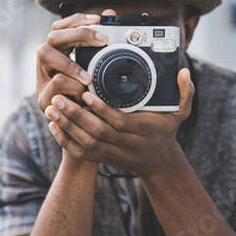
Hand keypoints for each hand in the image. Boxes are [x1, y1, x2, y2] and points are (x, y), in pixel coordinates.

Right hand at [36, 13, 108, 112]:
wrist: (77, 128)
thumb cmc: (88, 96)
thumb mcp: (97, 69)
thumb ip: (101, 44)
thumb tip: (110, 12)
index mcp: (58, 53)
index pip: (61, 26)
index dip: (77, 19)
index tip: (98, 20)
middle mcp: (46, 62)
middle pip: (53, 35)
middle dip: (78, 34)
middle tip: (103, 40)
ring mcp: (42, 79)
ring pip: (44, 53)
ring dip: (70, 62)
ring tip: (89, 77)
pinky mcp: (43, 98)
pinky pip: (53, 82)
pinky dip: (71, 85)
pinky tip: (83, 92)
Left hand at [44, 68, 194, 176]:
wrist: (159, 164)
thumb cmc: (166, 132)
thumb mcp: (180, 114)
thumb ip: (185, 93)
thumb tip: (185, 72)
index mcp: (143, 131)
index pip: (119, 122)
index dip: (102, 110)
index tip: (86, 93)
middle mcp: (127, 144)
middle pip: (97, 132)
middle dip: (75, 116)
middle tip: (58, 98)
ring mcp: (113, 153)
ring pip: (85, 143)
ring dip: (66, 126)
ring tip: (51, 108)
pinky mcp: (103, 158)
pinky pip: (81, 153)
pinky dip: (65, 141)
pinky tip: (53, 126)